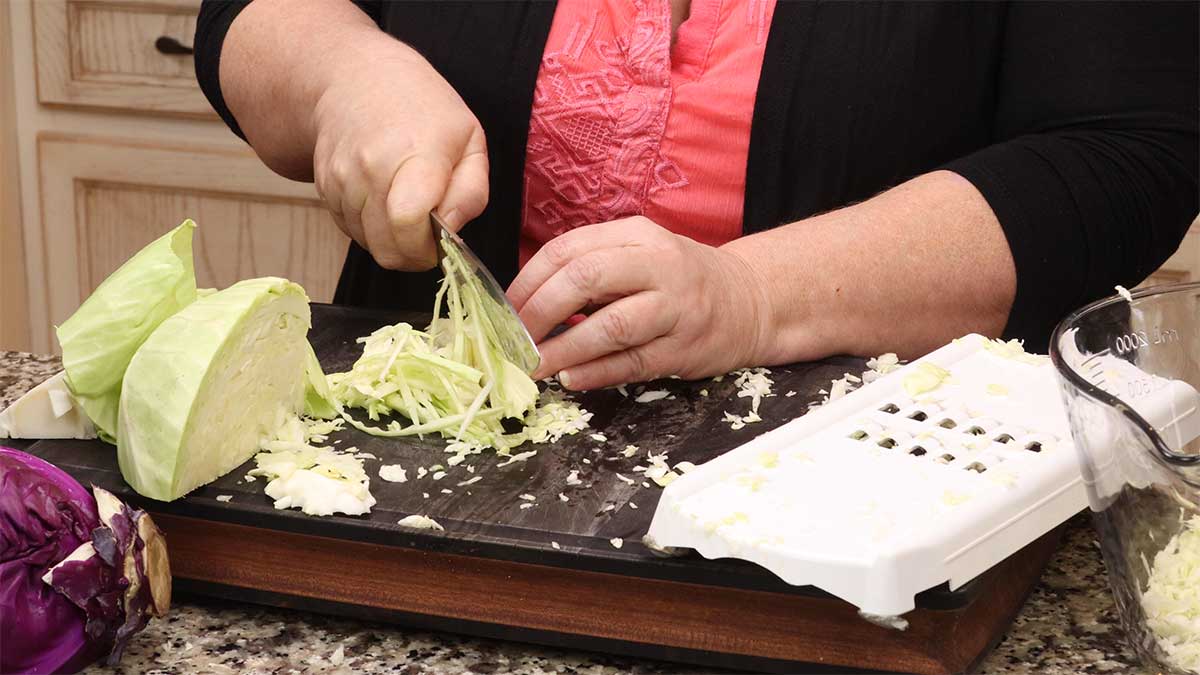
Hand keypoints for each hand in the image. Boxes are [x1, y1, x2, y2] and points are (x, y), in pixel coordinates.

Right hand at [311, 45, 487, 269]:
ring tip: (404, 209)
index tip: (438, 245)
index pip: (409, 222)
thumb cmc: (424, 109)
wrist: (357, 78)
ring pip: (366, 243)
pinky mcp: (325, 186)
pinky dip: (368, 228)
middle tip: (426, 240)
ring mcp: (343, 178)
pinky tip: (381, 200)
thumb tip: (451, 231)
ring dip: (388, 241)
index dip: (425, 248)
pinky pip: (348, 229)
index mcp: (417, 154)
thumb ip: (471, 193)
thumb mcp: (470, 140)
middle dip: (411, 256)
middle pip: (386, 246)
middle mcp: (372, 167)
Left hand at [507, 217, 769, 389]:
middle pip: (585, 280)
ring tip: (534, 365)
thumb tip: (524, 304)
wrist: (749, 301)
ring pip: (611, 326)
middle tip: (514, 340)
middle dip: (539, 313)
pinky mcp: (685, 348)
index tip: (505, 311)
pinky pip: (633, 362)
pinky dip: (596, 373)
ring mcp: (675, 308)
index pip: (568, 251)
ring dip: (564, 349)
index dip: (528, 282)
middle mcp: (658, 265)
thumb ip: (589, 269)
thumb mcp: (637, 255)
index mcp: (636, 236)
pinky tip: (571, 379)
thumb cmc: (677, 280)